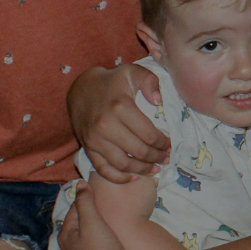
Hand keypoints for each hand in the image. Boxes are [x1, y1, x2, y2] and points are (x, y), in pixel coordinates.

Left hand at [56, 188, 133, 249]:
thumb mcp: (92, 222)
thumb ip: (85, 202)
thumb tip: (80, 184)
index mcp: (64, 236)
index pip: (73, 210)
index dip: (85, 199)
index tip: (96, 191)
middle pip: (77, 226)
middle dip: (88, 215)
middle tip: (104, 206)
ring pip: (84, 239)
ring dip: (93, 230)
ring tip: (107, 222)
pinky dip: (98, 242)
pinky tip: (108, 242)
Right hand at [68, 64, 168, 182]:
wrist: (81, 89)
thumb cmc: (112, 82)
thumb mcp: (132, 71)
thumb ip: (150, 81)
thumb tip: (159, 101)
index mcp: (121, 107)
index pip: (149, 134)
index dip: (163, 144)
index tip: (169, 144)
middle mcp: (106, 125)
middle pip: (139, 151)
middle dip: (157, 157)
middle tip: (166, 158)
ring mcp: (95, 139)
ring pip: (123, 164)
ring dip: (142, 170)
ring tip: (155, 169)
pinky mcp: (87, 147)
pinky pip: (103, 169)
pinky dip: (119, 178)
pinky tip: (133, 178)